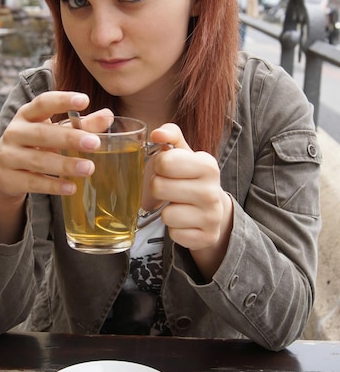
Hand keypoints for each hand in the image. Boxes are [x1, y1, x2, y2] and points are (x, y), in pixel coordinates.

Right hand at [0, 91, 112, 242]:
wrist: (2, 171)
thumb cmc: (35, 144)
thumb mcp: (55, 131)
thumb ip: (82, 125)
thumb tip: (108, 116)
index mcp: (27, 114)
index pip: (43, 102)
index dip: (62, 100)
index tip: (85, 100)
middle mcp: (15, 132)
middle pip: (42, 133)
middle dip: (69, 138)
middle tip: (95, 143)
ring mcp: (8, 156)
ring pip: (38, 160)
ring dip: (65, 165)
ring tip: (89, 168)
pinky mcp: (8, 178)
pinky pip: (32, 182)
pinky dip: (53, 186)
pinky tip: (71, 187)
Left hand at [150, 124, 232, 278]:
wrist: (215, 211)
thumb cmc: (192, 178)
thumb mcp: (184, 154)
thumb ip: (171, 136)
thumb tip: (157, 133)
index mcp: (208, 165)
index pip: (164, 162)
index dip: (158, 166)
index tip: (167, 169)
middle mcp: (212, 191)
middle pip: (158, 187)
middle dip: (158, 188)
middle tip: (170, 189)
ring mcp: (212, 217)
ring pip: (166, 215)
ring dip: (167, 211)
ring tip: (179, 206)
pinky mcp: (207, 237)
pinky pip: (174, 234)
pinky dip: (175, 229)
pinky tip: (185, 222)